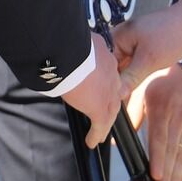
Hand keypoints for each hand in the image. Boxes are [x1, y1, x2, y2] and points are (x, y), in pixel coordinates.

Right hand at [64, 32, 121, 148]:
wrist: (68, 52)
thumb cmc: (68, 41)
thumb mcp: (78, 38)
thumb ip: (78, 42)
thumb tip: (68, 39)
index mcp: (105, 55)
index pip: (108, 70)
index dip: (105, 80)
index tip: (99, 84)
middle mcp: (111, 73)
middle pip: (113, 90)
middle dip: (110, 101)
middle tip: (103, 109)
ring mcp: (108, 91)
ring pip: (110, 109)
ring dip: (105, 120)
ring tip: (101, 131)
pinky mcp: (100, 107)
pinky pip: (100, 125)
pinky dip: (96, 134)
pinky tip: (92, 142)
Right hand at [115, 0, 181, 95]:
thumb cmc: (173, 33)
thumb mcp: (149, 60)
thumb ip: (131, 77)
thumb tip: (116, 93)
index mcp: (118, 35)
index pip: (103, 63)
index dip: (106, 81)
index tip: (108, 98)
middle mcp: (122, 38)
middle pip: (111, 66)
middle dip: (115, 81)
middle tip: (118, 99)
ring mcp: (132, 44)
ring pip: (123, 67)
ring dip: (125, 79)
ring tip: (127, 93)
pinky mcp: (142, 49)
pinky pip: (132, 65)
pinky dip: (134, 75)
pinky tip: (135, 85)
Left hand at [127, 62, 181, 180]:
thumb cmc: (160, 79)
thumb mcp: (143, 90)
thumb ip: (131, 113)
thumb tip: (114, 136)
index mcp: (161, 109)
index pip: (160, 137)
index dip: (158, 157)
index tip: (156, 174)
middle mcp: (176, 119)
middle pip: (172, 150)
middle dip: (168, 174)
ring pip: (181, 154)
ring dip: (176, 176)